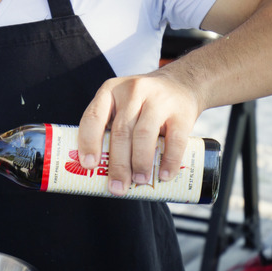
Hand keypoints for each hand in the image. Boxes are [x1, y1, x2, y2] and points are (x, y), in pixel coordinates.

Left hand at [77, 72, 200, 195]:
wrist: (182, 82)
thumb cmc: (142, 104)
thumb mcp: (121, 105)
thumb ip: (109, 130)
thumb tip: (99, 173)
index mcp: (110, 91)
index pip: (93, 118)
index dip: (89, 142)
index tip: (88, 165)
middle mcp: (133, 92)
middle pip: (121, 132)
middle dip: (117, 164)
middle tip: (116, 188)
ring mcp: (159, 100)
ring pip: (144, 135)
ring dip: (140, 163)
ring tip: (139, 182)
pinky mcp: (182, 112)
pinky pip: (174, 140)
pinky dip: (169, 160)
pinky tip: (164, 175)